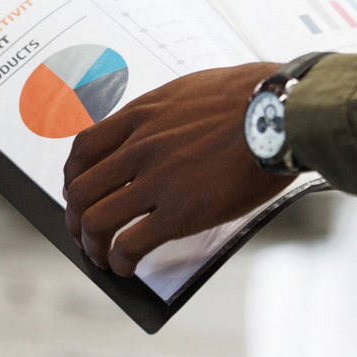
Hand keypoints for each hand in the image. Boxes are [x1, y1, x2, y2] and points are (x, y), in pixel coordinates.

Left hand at [63, 62, 290, 276]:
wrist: (282, 112)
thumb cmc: (253, 98)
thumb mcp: (193, 89)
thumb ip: (167, 111)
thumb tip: (163, 129)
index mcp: (143, 114)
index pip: (84, 149)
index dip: (74, 177)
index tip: (79, 192)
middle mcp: (140, 146)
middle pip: (82, 190)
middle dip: (76, 218)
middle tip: (84, 233)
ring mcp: (157, 180)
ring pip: (97, 220)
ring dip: (92, 245)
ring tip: (101, 257)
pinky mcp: (180, 212)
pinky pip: (130, 244)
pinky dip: (119, 261)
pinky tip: (127, 268)